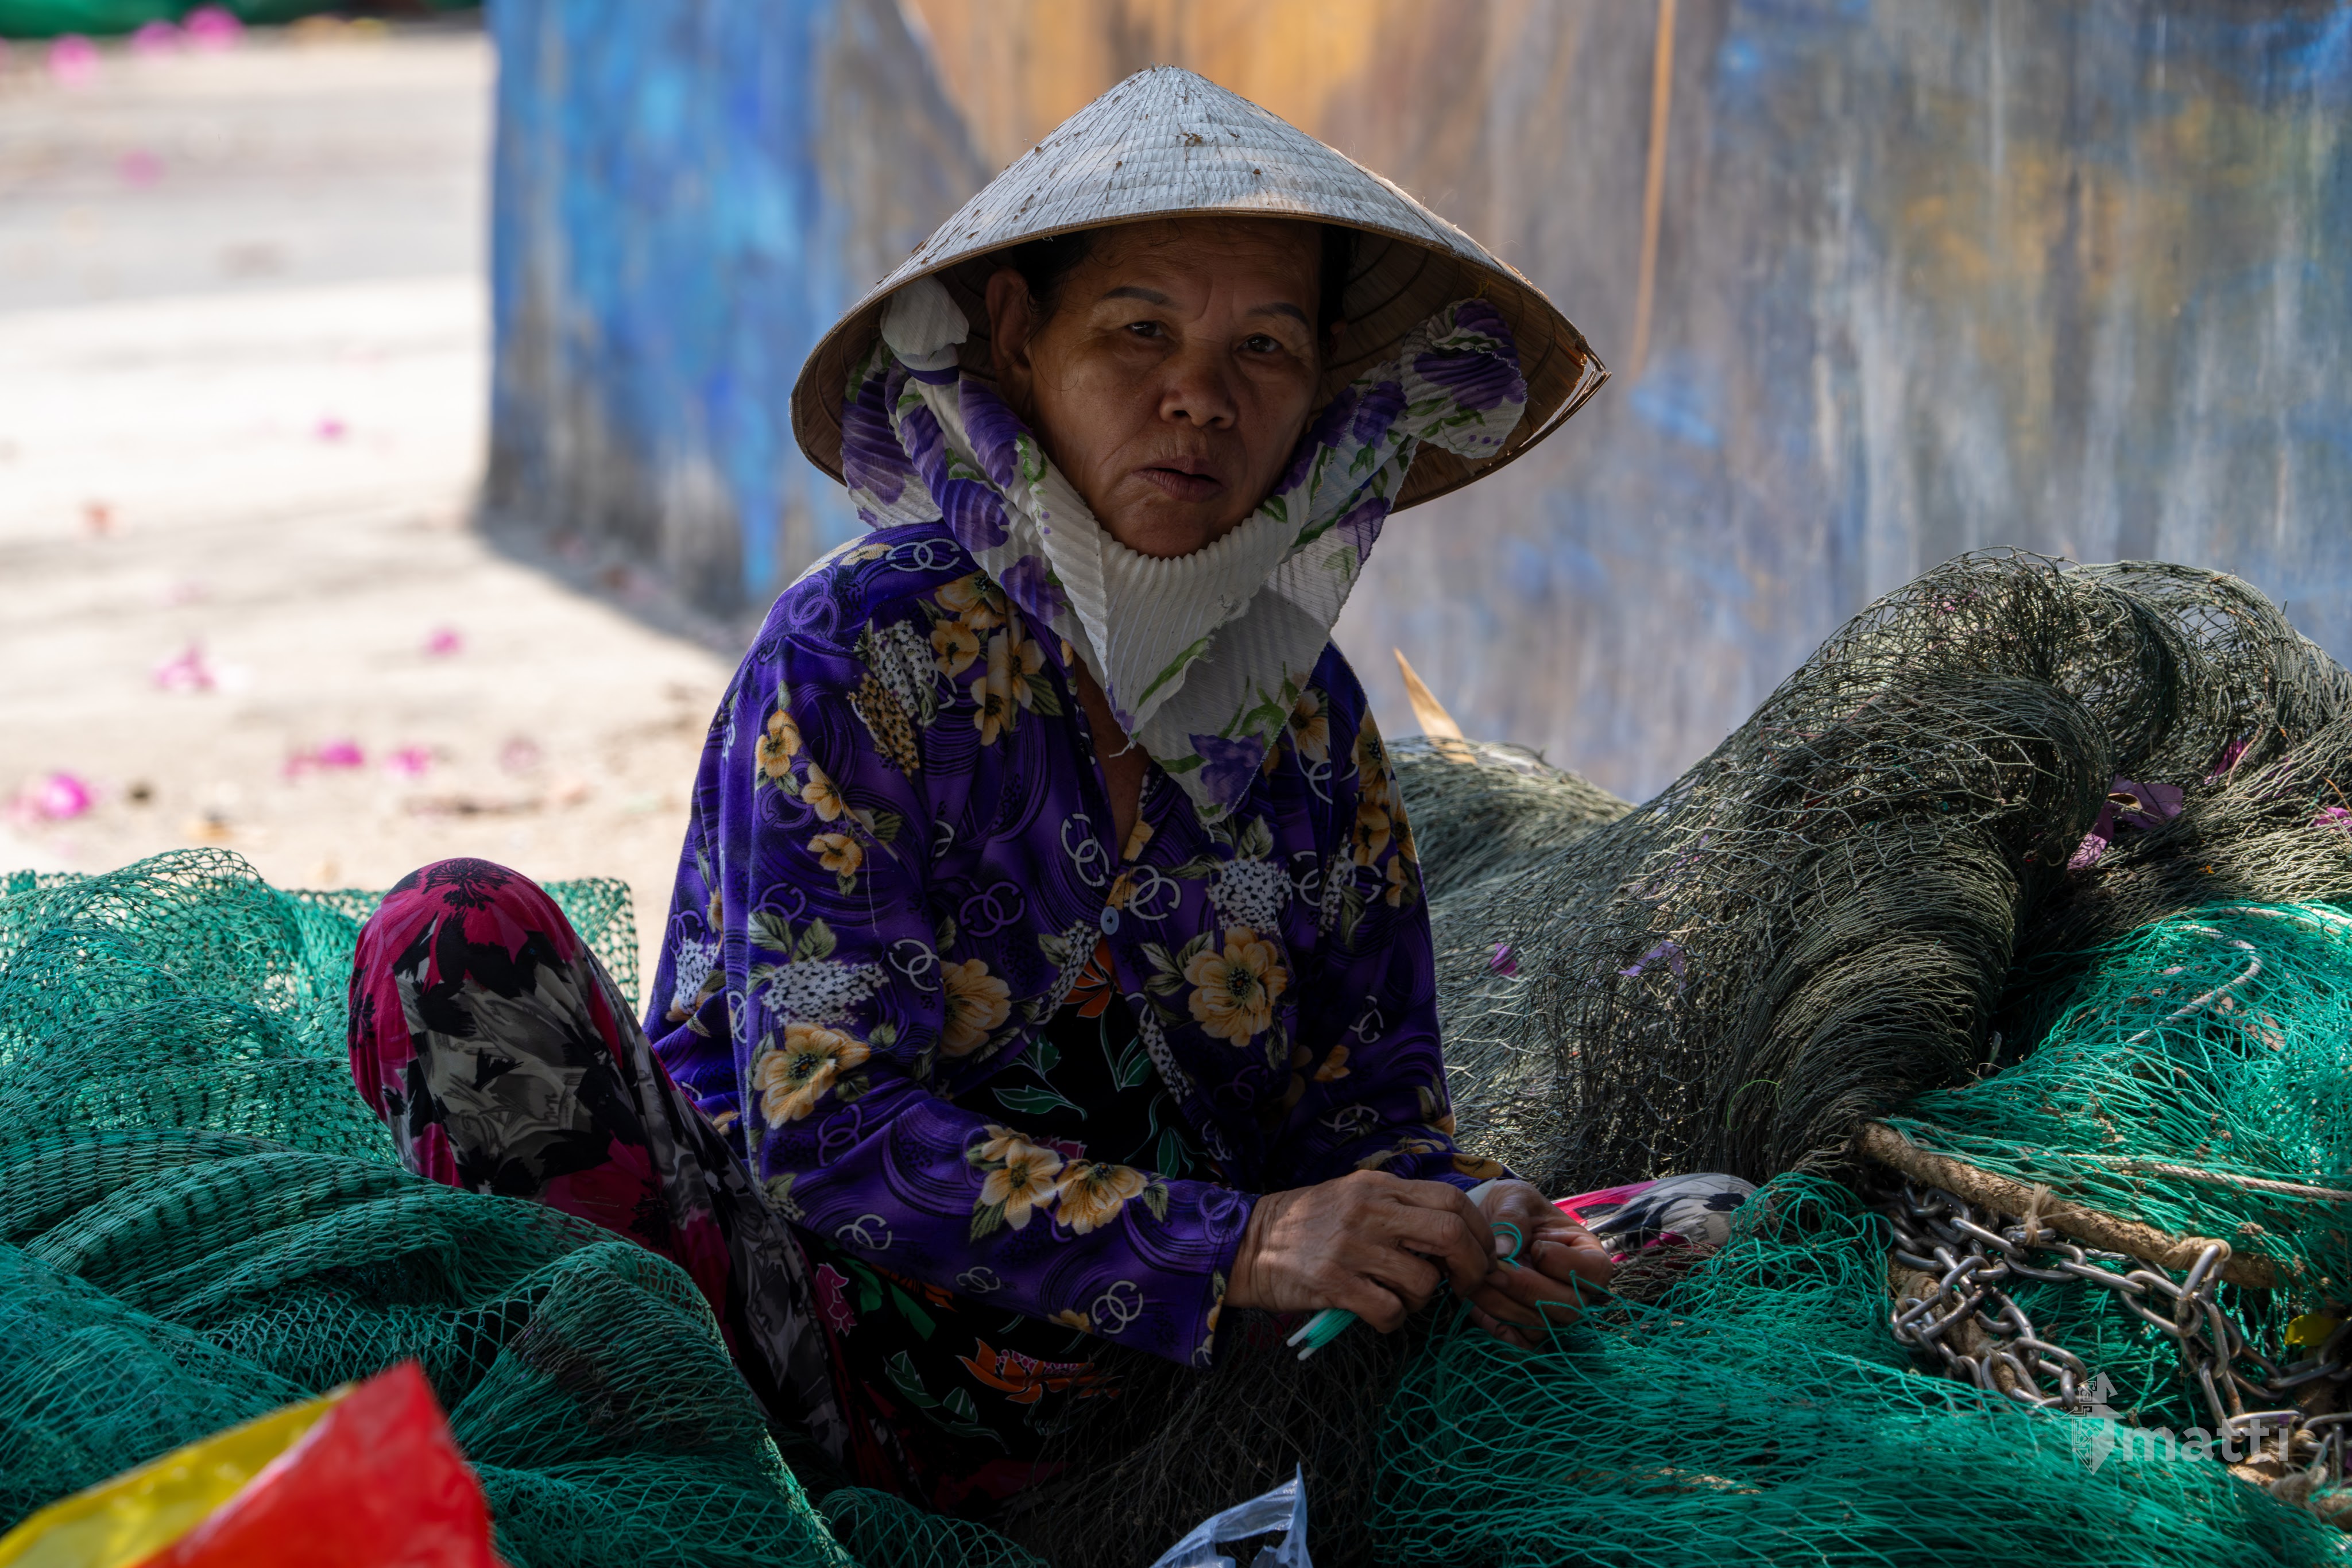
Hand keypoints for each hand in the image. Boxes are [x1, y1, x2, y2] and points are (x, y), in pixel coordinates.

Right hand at [1225, 1170, 1494, 1331]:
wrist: (1247, 1243)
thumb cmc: (1309, 1224)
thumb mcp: (1356, 1196)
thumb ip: (1401, 1208)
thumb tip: (1457, 1236)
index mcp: (1379, 1186)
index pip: (1452, 1199)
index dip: (1480, 1231)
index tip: (1483, 1255)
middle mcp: (1369, 1211)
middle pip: (1450, 1234)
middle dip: (1472, 1267)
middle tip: (1466, 1286)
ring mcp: (1351, 1247)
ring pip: (1423, 1282)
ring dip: (1423, 1301)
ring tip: (1402, 1298)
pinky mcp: (1334, 1283)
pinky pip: (1390, 1311)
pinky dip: (1394, 1321)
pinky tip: (1378, 1313)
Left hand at [1463, 1179, 1613, 1346]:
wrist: (1483, 1224)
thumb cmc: (1508, 1208)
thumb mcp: (1513, 1198)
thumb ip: (1513, 1218)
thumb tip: (1505, 1250)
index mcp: (1587, 1254)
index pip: (1595, 1272)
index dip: (1563, 1263)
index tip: (1535, 1246)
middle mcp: (1579, 1290)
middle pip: (1570, 1307)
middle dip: (1527, 1288)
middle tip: (1494, 1270)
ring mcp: (1555, 1314)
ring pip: (1542, 1327)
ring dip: (1506, 1307)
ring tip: (1478, 1281)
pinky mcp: (1530, 1330)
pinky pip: (1523, 1344)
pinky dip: (1498, 1327)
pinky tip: (1478, 1305)